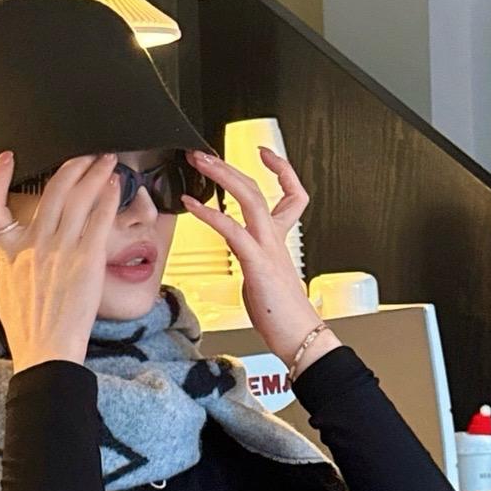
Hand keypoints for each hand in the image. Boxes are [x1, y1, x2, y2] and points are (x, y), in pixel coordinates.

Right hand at [0, 152, 119, 370]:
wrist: (47, 351)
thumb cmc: (25, 325)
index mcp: (7, 251)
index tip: (6, 159)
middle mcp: (33, 245)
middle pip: (52, 191)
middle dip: (72, 165)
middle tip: (85, 154)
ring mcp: (61, 250)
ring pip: (79, 198)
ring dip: (94, 173)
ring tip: (105, 161)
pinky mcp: (87, 259)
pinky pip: (99, 219)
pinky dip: (107, 197)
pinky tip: (115, 186)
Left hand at [186, 147, 334, 374]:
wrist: (300, 338)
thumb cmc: (282, 315)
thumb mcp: (265, 277)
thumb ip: (253, 257)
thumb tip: (241, 251)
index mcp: (278, 240)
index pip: (291, 194)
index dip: (281, 170)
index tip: (264, 154)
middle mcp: (275, 238)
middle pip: (257, 188)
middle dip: (230, 165)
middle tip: (204, 152)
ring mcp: (268, 247)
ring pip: (249, 198)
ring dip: (221, 175)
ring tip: (198, 162)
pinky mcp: (257, 262)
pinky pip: (233, 229)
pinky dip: (210, 212)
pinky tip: (191, 204)